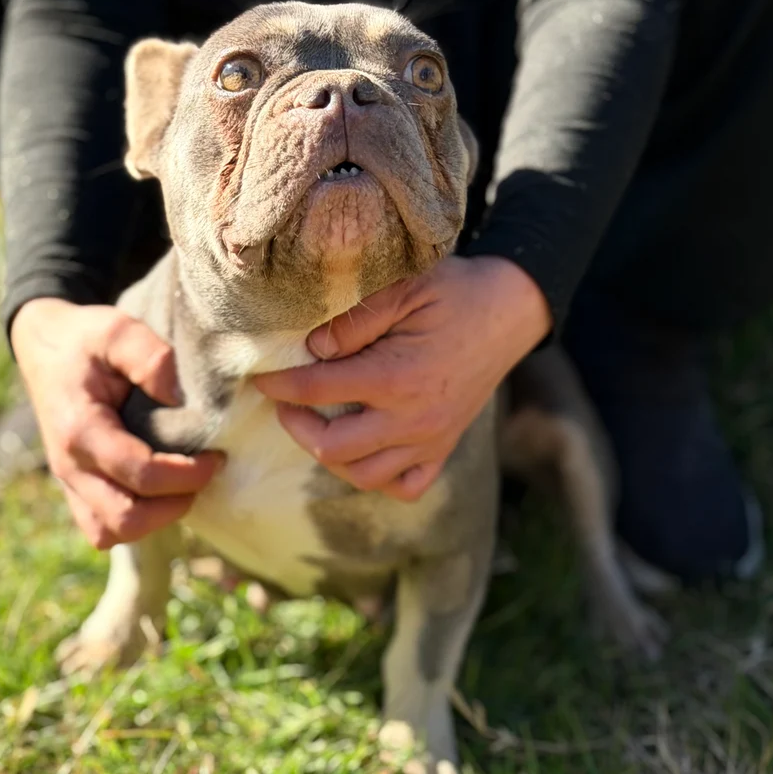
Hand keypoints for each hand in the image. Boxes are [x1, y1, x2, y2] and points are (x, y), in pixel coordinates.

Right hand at [10, 297, 221, 548]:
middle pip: (125, 519)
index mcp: (81, 430)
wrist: (44, 348)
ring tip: (181, 487)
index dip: (186, 475)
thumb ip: (149, 356)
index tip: (217, 458)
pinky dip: (133, 522)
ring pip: (110, 533)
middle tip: (202, 476)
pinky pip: (100, 529)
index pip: (139, 475)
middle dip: (174, 506)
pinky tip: (158, 494)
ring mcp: (68, 483)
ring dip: (154, 520)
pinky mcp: (74, 490)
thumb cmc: (85, 340)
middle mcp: (69, 466)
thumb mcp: (117, 328)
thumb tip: (178, 397)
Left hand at [253, 256, 551, 500]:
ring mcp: (430, 440)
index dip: (280, 385)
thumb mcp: (403, 288)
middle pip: (333, 448)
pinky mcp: (443, 447)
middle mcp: (412, 419)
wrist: (512, 310)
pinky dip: (377, 478)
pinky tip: (362, 452)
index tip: (260, 379)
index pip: (318, 390)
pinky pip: (404, 485)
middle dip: (297, 427)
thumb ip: (354, 320)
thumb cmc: (456, 292)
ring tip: (317, 427)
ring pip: (363, 475)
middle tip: (285, 405)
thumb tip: (312, 350)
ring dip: (331, 455)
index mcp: (396, 377)